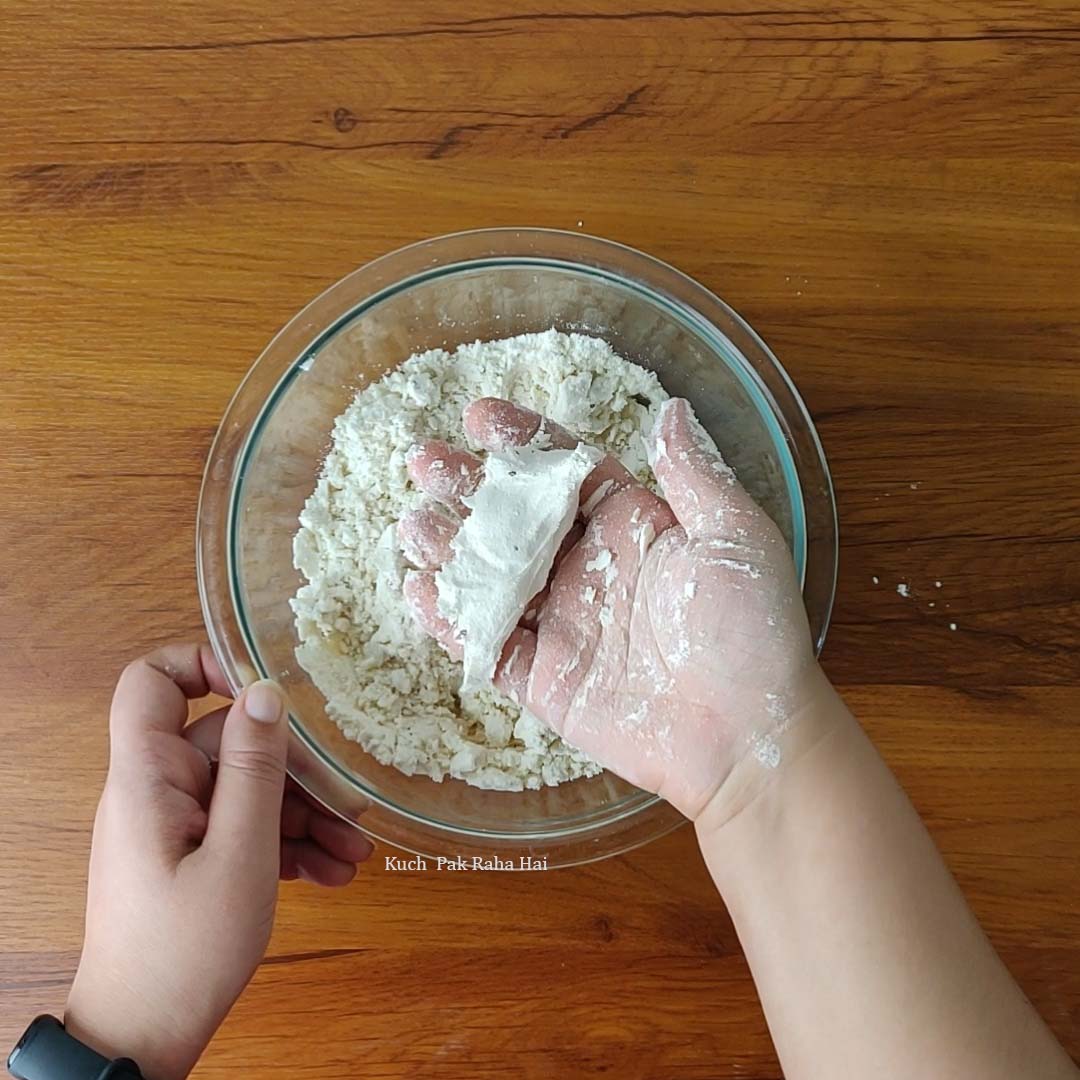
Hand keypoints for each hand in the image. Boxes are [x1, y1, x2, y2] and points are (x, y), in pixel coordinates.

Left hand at [65, 644, 373, 1079]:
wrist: (143, 1040)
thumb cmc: (185, 950)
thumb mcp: (239, 855)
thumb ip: (255, 769)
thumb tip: (265, 691)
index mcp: (148, 777)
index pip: (149, 682)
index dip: (202, 665)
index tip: (267, 688)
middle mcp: (157, 791)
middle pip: (228, 744)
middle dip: (294, 770)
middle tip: (350, 805)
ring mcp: (174, 827)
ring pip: (244, 791)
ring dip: (301, 815)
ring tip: (353, 851)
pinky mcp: (189, 858)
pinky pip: (240, 828)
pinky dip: (283, 845)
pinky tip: (330, 873)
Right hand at [400, 397, 819, 819]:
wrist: (746, 736)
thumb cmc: (752, 632)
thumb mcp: (734, 538)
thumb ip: (694, 475)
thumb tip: (668, 408)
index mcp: (632, 525)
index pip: (567, 469)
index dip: (524, 441)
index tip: (480, 416)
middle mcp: (590, 567)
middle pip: (516, 517)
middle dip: (469, 487)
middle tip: (424, 461)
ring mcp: (564, 623)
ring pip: (494, 577)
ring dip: (451, 549)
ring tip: (415, 523)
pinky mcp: (545, 678)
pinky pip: (489, 645)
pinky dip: (451, 620)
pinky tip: (418, 591)